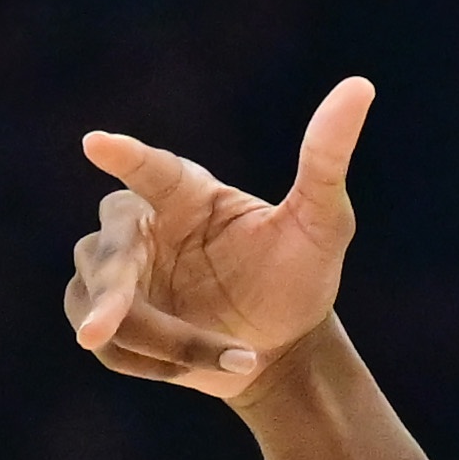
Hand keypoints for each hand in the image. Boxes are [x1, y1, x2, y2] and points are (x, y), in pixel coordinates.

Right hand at [66, 83, 369, 392]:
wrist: (285, 349)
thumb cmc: (301, 278)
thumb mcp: (324, 224)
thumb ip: (327, 159)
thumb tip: (360, 86)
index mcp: (185, 192)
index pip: (150, 170)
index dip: (125, 157)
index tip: (97, 144)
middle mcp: (143, 227)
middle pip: (109, 250)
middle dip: (111, 290)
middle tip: (103, 326)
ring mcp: (120, 275)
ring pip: (104, 303)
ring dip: (161, 340)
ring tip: (238, 361)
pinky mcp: (112, 322)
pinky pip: (112, 346)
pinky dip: (155, 365)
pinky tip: (206, 373)